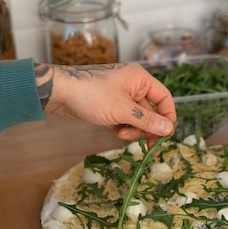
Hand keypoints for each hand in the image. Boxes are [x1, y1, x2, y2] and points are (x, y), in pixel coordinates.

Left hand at [36, 62, 175, 144]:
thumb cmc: (91, 94)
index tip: (166, 135)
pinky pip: (123, 120)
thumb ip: (147, 120)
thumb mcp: (122, 110)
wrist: (58, 92)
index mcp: (140, 79)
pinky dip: (120, 128)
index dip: (167, 117)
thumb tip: (169, 129)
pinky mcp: (109, 106)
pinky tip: (112, 130)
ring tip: (120, 134)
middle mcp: (133, 85)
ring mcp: (120, 96)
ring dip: (132, 130)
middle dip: (147, 128)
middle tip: (150, 149)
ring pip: (136, 118)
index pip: (164, 98)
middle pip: (150, 111)